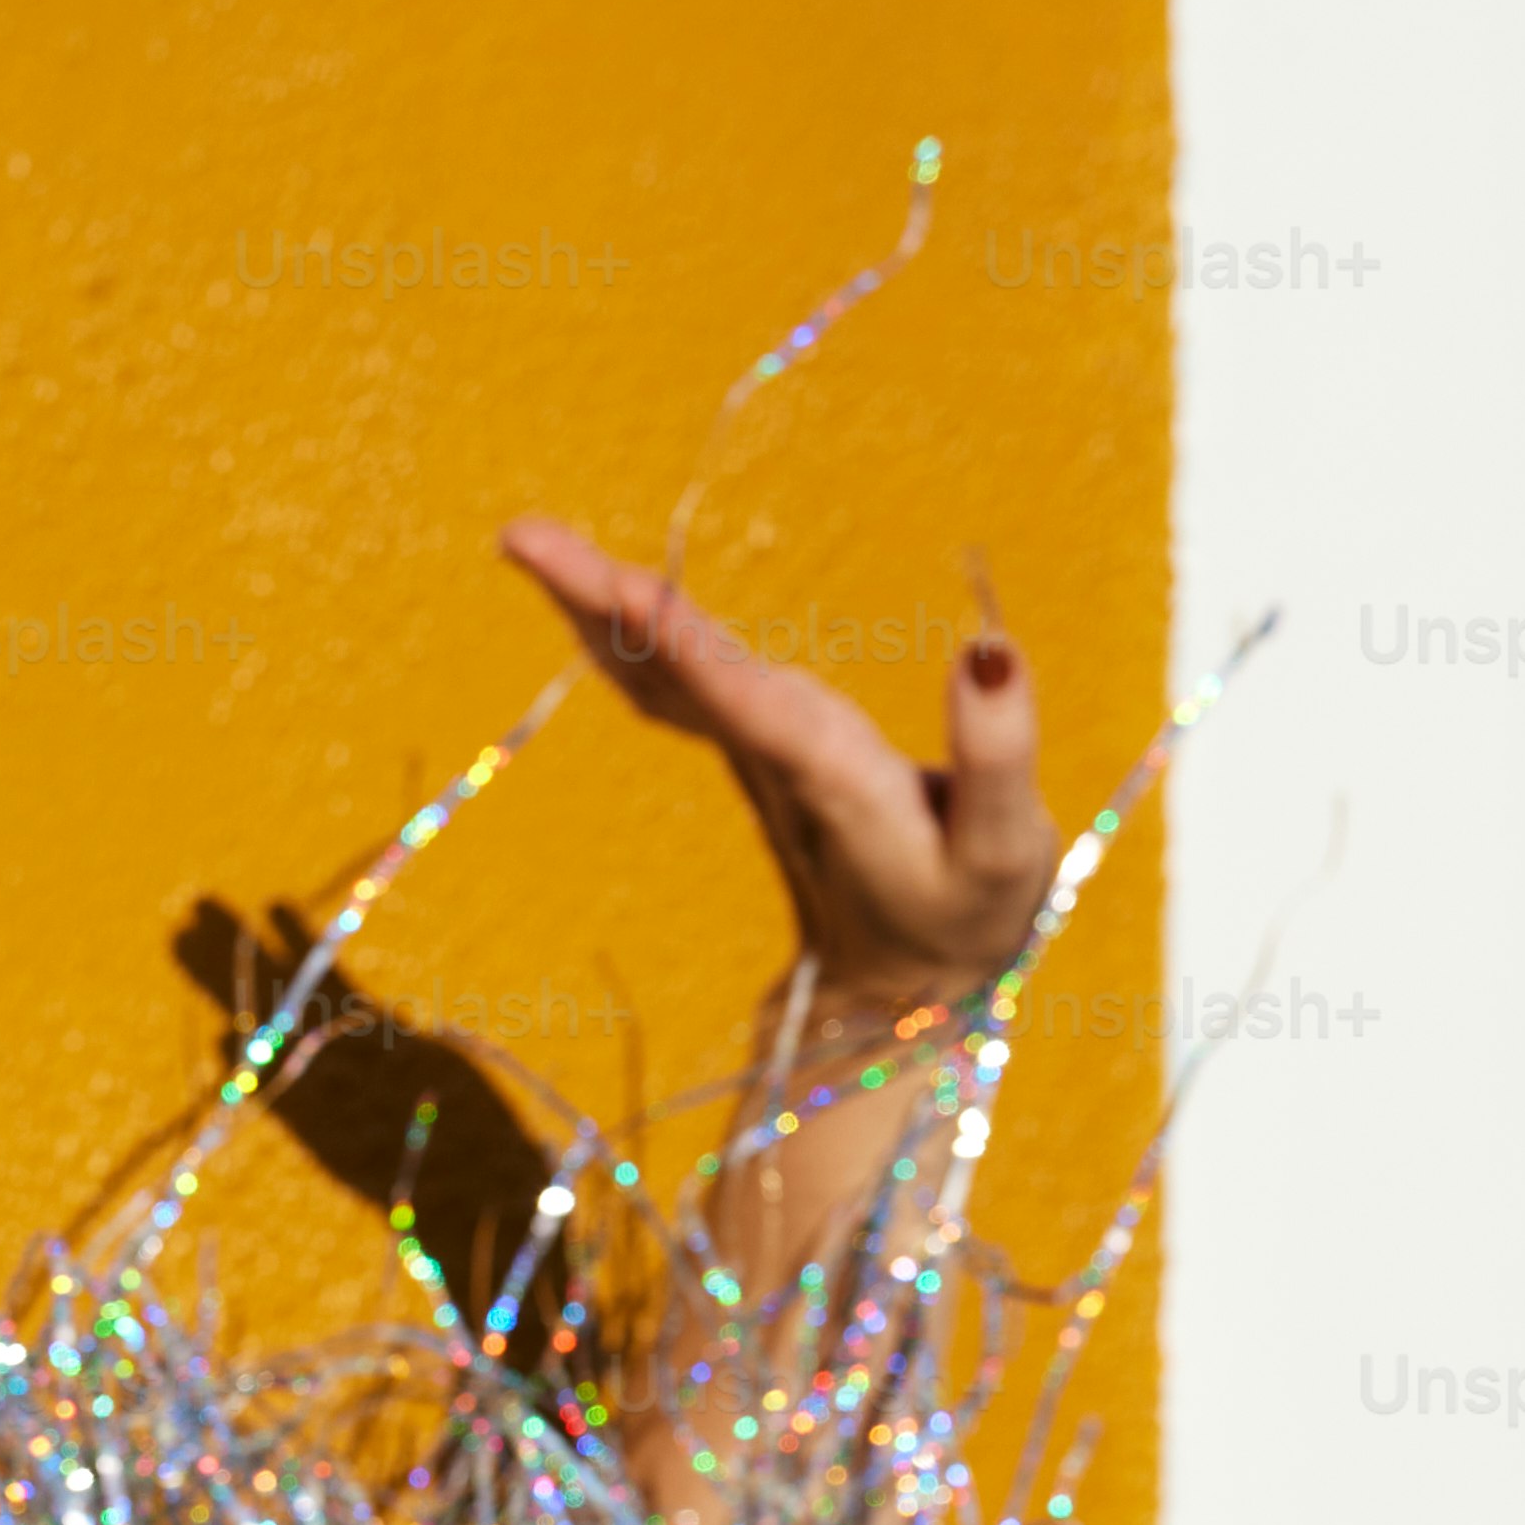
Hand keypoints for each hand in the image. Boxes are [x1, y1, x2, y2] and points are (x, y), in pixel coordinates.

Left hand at [499, 517, 1056, 1008]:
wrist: (902, 989)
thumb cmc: (966, 911)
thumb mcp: (1004, 849)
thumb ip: (998, 753)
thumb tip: (989, 649)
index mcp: (828, 775)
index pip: (744, 702)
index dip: (685, 646)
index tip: (626, 589)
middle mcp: (770, 758)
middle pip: (668, 671)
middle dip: (599, 601)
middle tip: (519, 535)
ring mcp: (751, 755)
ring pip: (655, 673)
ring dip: (595, 605)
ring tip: (528, 542)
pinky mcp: (756, 750)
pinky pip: (675, 682)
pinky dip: (632, 631)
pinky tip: (599, 593)